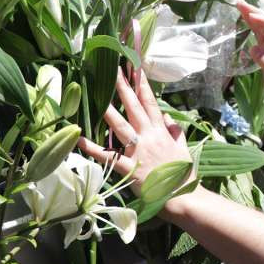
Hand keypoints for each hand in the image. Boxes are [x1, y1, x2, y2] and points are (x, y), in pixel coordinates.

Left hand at [78, 68, 193, 194]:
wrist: (182, 195)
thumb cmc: (182, 173)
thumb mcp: (182, 146)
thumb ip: (173, 129)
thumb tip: (164, 114)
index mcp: (161, 131)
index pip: (150, 102)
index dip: (142, 84)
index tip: (134, 68)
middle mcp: (149, 136)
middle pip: (134, 107)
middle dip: (124, 88)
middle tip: (114, 70)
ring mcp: (138, 151)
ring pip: (121, 127)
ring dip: (109, 112)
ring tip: (96, 97)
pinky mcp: (129, 167)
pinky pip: (108, 156)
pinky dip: (93, 149)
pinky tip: (80, 140)